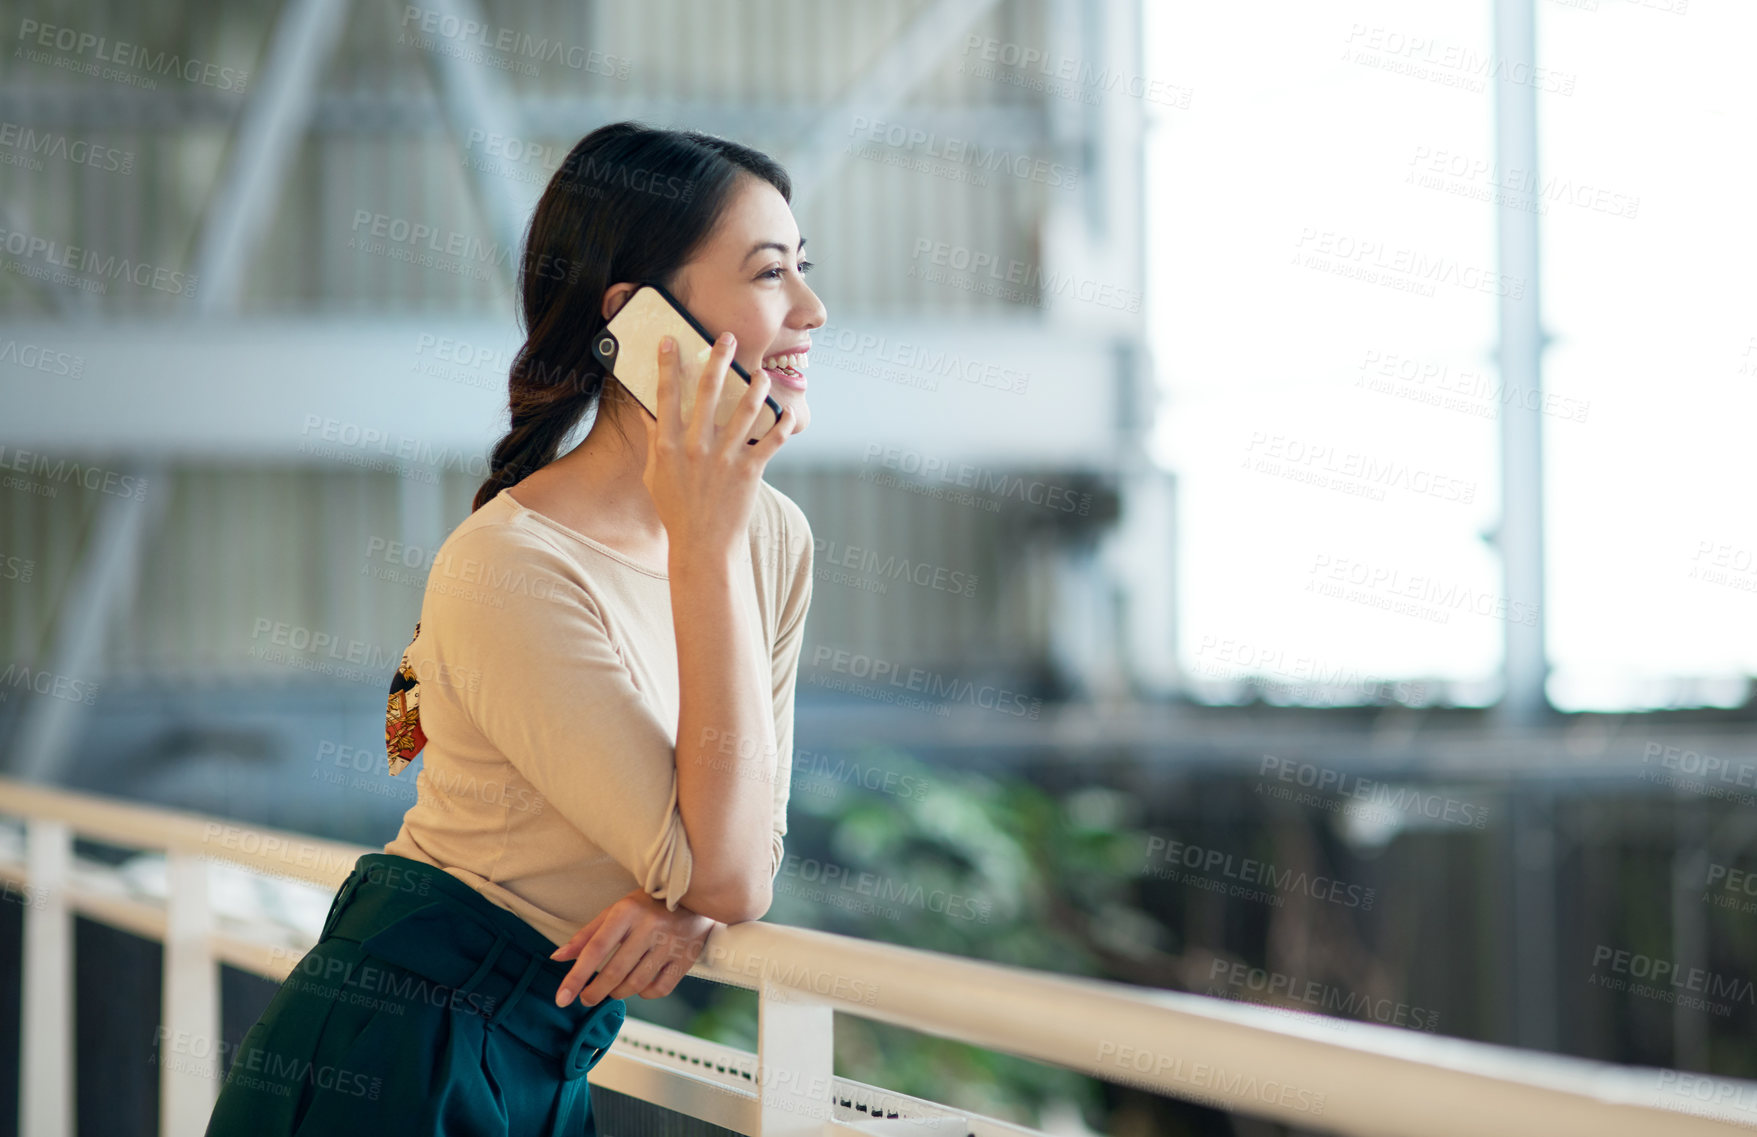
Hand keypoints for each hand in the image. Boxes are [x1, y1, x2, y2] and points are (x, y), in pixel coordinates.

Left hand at [548, 887, 717, 1005]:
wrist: (696, 894)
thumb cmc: (648, 904)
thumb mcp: (616, 910)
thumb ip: (587, 935)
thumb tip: (558, 957)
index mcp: (627, 911)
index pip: (596, 949)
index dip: (576, 976)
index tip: (562, 998)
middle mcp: (649, 926)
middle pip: (615, 971)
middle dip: (595, 991)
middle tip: (586, 999)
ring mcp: (671, 943)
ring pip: (636, 983)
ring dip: (618, 993)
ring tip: (611, 990)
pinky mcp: (687, 957)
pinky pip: (660, 988)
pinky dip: (644, 994)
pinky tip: (639, 986)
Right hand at [642, 331, 795, 566]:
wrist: (702, 546)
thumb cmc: (675, 510)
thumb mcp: (655, 475)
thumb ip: (654, 441)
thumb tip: (646, 410)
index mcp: (669, 446)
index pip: (666, 396)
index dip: (669, 365)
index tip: (672, 340)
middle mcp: (696, 447)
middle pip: (709, 392)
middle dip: (718, 360)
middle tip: (727, 337)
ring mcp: (725, 458)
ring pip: (746, 409)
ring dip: (756, 386)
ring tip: (762, 373)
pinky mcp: (750, 470)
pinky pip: (772, 440)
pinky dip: (783, 424)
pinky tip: (788, 411)